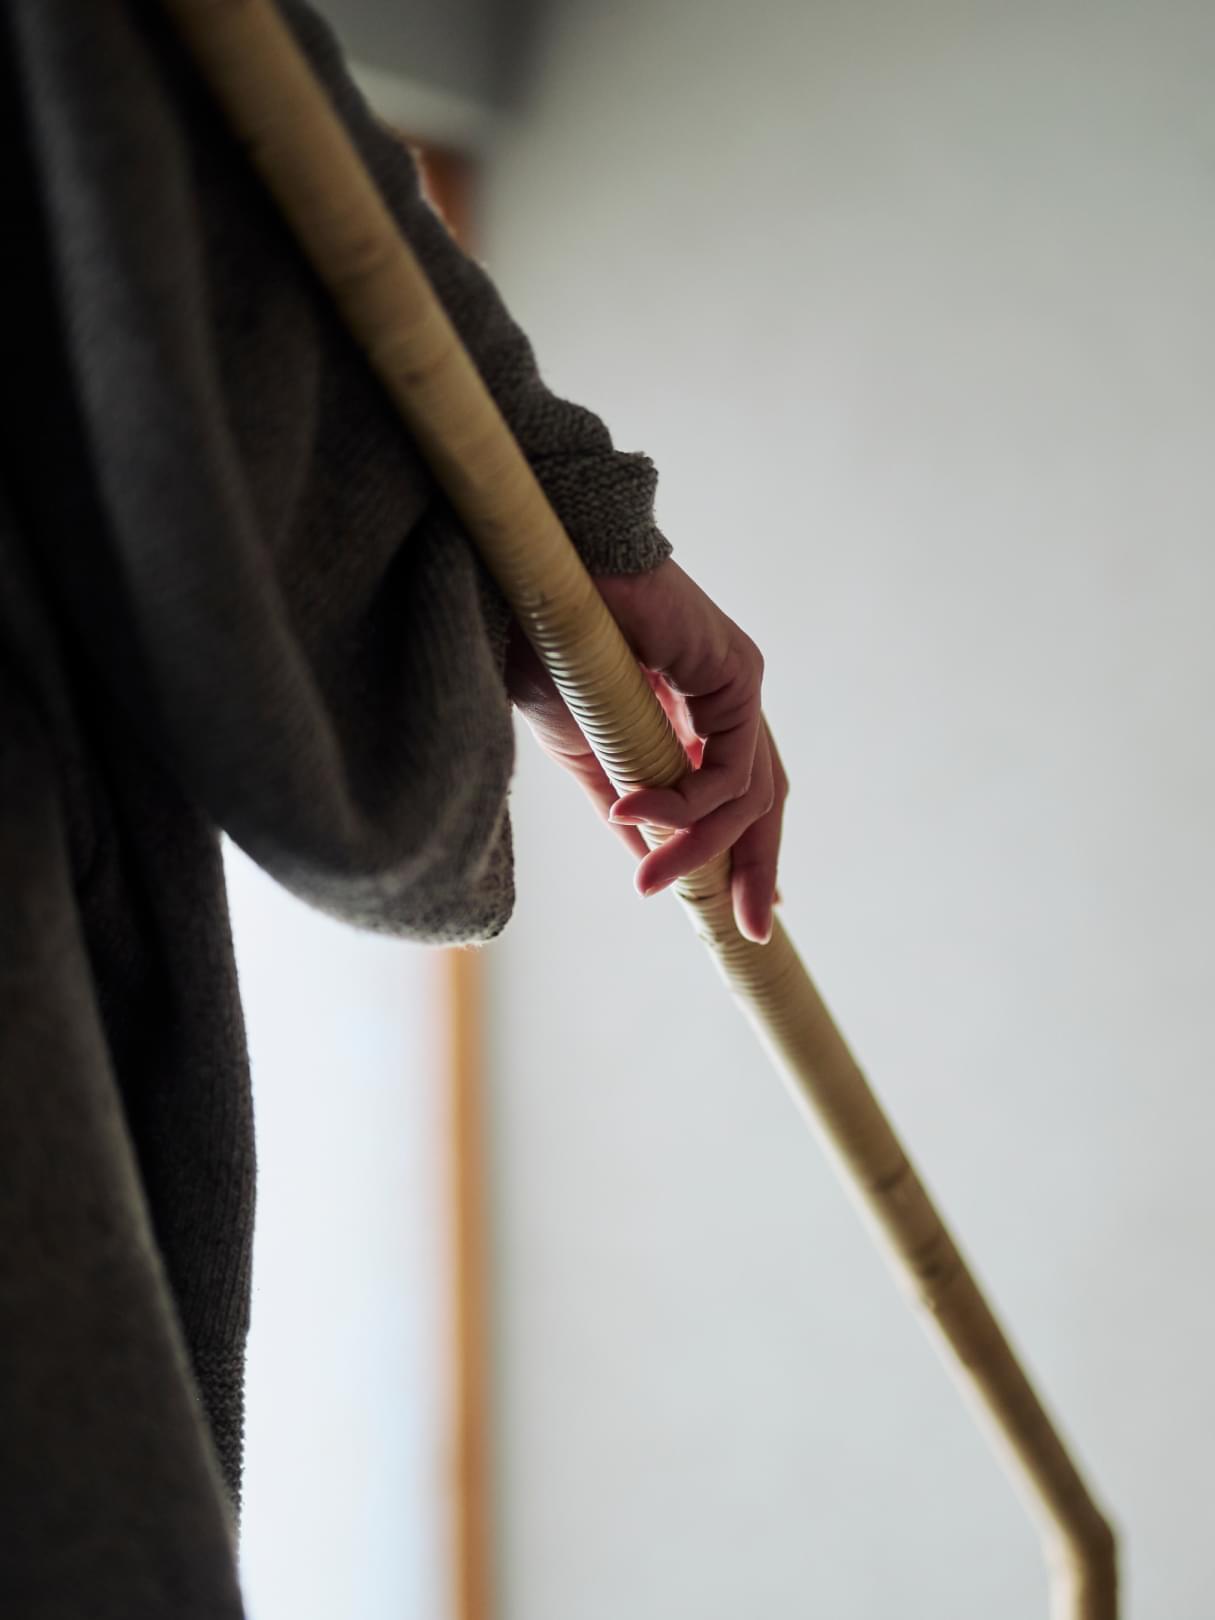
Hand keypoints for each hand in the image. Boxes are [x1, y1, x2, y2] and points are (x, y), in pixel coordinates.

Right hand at [504, 559, 786, 943]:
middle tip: (749, 928)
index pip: (737, 791)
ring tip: (645, 881)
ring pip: (747, 792)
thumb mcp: (588, 753)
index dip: (745, 853)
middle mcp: (724, 697)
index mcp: (692, 713)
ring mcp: (735, 683)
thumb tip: (651, 859)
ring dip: (695, 847)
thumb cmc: (545, 651)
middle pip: (762, 798)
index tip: (747, 913)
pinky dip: (685, 802)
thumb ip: (629, 800)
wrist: (530, 585)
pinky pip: (730, 764)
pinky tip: (636, 815)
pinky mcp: (736, 671)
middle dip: (756, 867)